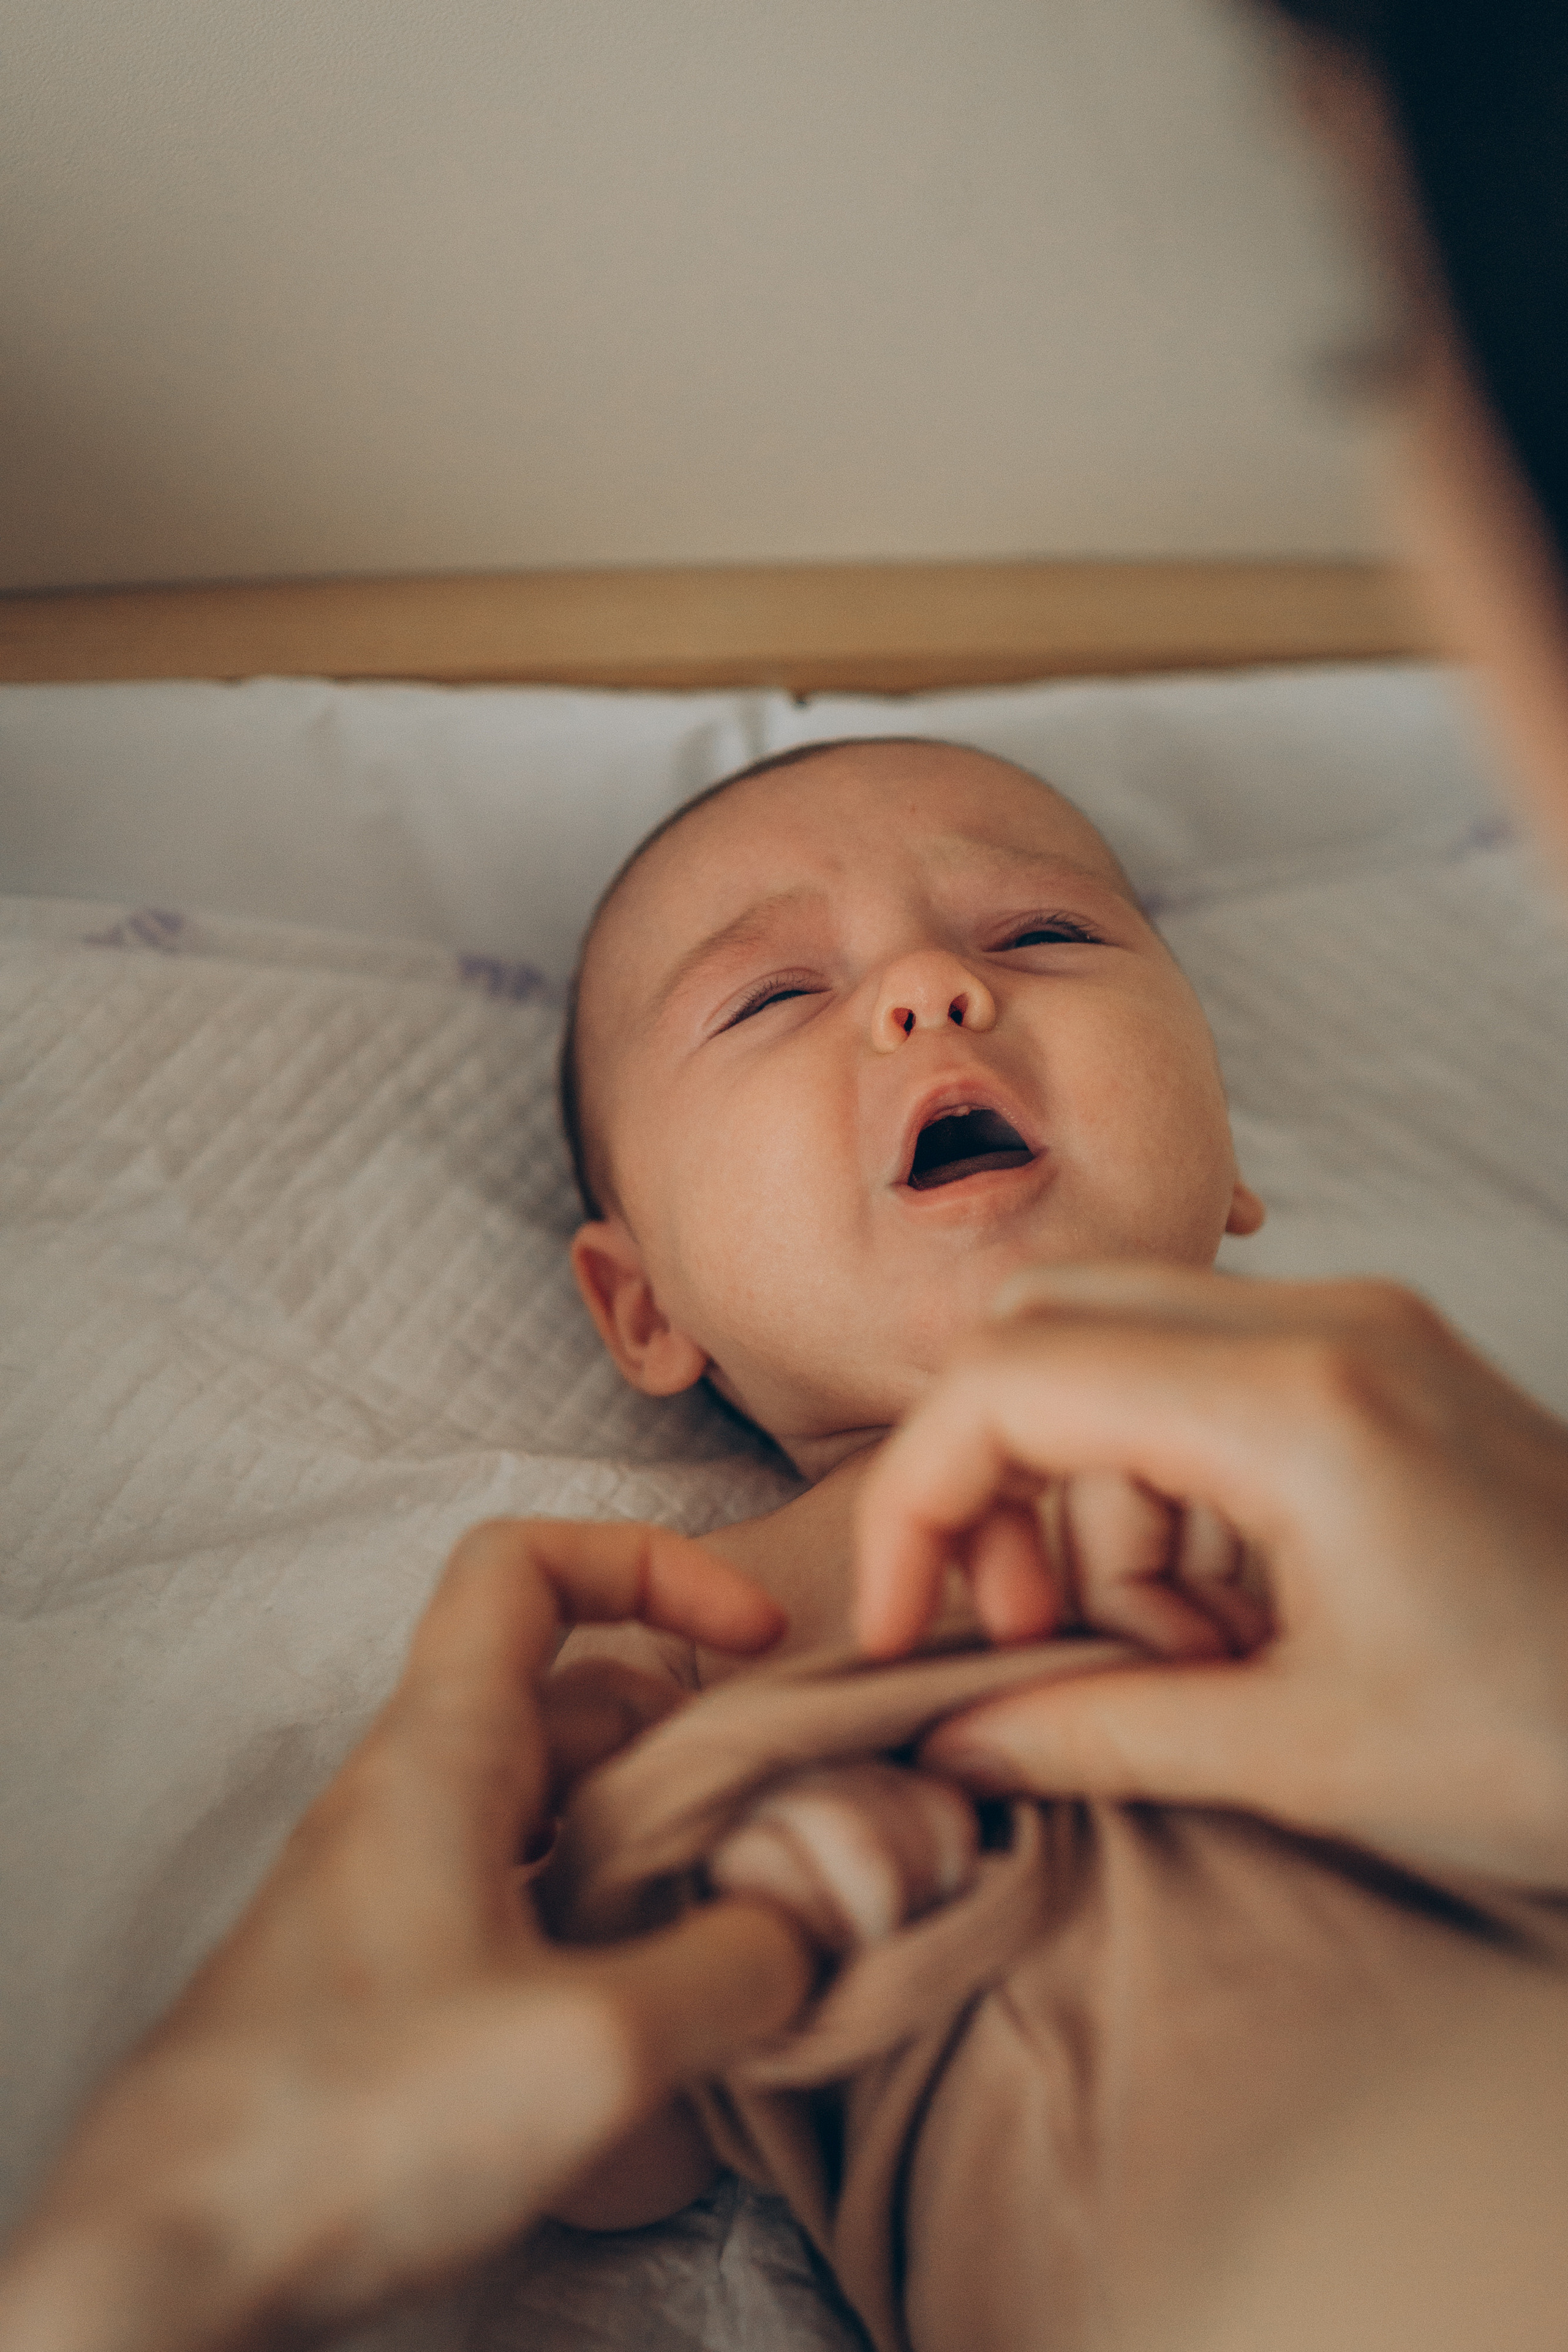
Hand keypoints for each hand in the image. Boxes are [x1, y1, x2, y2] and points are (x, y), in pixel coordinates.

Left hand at [0, 1519, 813, 2351]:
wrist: (171, 2260)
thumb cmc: (357, 2125)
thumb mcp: (596, 2047)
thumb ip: (736, 1968)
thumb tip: (805, 1925)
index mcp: (441, 1752)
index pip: (525, 1567)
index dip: (650, 1565)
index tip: (752, 1635)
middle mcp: (413, 1797)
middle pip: (573, 1699)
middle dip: (691, 1741)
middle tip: (785, 1823)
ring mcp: (398, 1890)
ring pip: (557, 1808)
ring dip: (661, 1842)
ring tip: (748, 1923)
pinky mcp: (397, 1979)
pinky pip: (527, 1900)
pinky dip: (612, 1921)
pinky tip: (665, 2010)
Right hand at [856, 1264, 1567, 1887]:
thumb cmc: (1556, 1740)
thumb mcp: (1306, 1757)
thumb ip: (1098, 1729)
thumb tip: (952, 1732)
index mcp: (1299, 1403)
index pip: (1010, 1382)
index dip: (919, 1505)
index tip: (912, 1628)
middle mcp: (1324, 1320)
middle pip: (1045, 1330)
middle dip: (998, 1484)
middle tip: (1039, 1633)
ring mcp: (1362, 1325)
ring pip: (1117, 1356)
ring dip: (1099, 1509)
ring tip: (1185, 1660)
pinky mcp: (1385, 1356)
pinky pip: (1205, 1381)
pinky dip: (1173, 1492)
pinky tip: (1237, 1617)